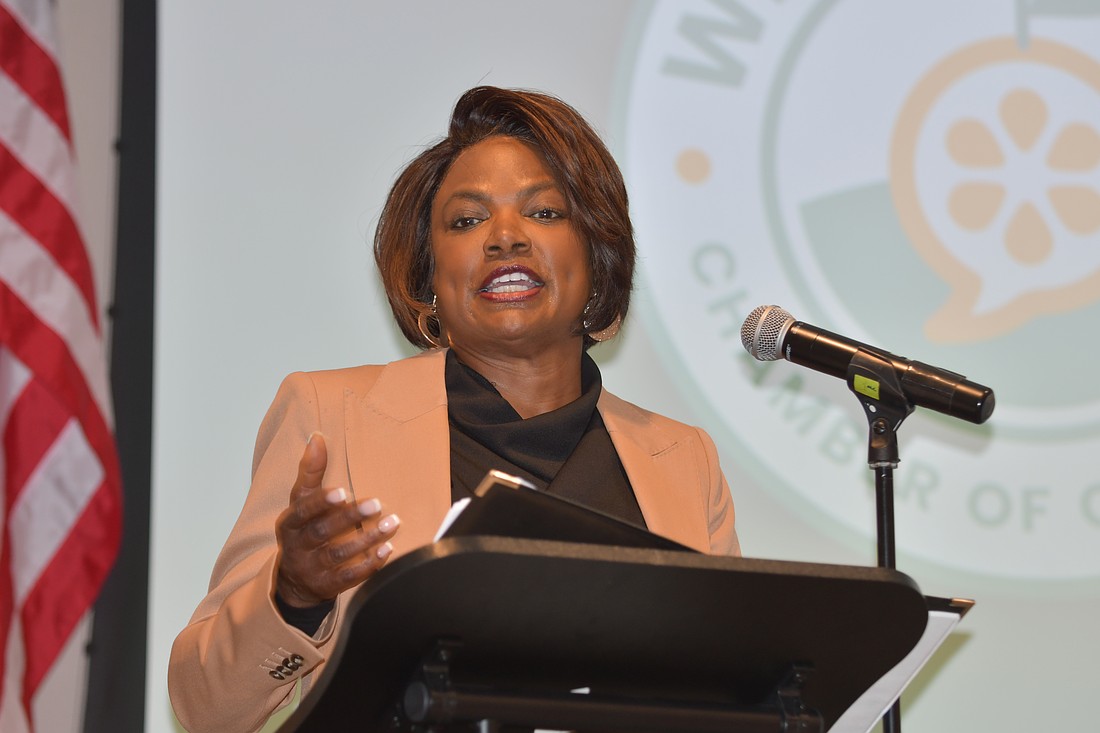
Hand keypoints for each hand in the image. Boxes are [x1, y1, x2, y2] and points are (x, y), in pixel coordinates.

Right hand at [274, 432, 399, 607]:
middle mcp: (297, 547)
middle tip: (376, 504)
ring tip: (392, 524)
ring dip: (367, 539)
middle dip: (350, 518)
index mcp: (289, 523)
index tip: (342, 492)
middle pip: (322, 532)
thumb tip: (317, 437)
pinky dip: (368, 565)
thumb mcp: (300, 502)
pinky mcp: (326, 586)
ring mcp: (311, 569)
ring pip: (338, 555)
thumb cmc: (302, 529)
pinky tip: (387, 550)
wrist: (293, 580)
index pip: (303, 511)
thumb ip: (310, 472)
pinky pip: (348, 577)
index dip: (321, 502)